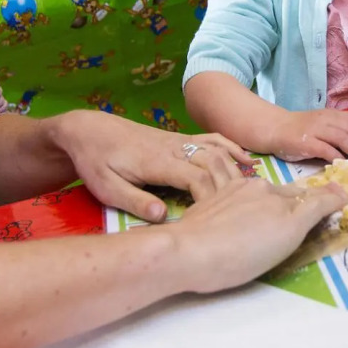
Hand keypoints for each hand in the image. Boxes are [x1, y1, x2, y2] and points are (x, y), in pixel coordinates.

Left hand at [52, 111, 249, 220]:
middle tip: (254, 204)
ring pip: (216, 148)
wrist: (88, 129)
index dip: (213, 198)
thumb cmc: (96, 161)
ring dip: (238, 164)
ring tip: (259, 183)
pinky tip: (244, 158)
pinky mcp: (177, 138)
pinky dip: (230, 147)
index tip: (225, 218)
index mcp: (159, 162)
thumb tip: (162, 217)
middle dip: (233, 182)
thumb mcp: (107, 187)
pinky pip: (210, 139)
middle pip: (213, 162)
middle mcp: (174, 148)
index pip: (196, 179)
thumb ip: (135, 202)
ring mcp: (178, 140)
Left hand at [170, 177, 346, 293]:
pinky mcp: (204, 201)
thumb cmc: (244, 251)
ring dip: (261, 190)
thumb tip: (342, 190)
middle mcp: (254, 186)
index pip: (307, 197)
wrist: (189, 253)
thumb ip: (317, 207)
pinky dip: (225, 176)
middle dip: (291, 200)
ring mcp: (227, 191)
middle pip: (280, 192)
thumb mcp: (291, 232)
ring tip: (263, 206)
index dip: (321, 202)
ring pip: (252, 187)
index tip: (333, 206)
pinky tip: (223, 181)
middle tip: (295, 217)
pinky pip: (219, 181)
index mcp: (276, 194)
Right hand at [269, 109, 347, 162]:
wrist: (276, 129)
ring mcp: (316, 130)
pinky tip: (342, 165)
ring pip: (343, 139)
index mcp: (332, 114)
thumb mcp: (322, 124)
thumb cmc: (300, 129)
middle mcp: (325, 120)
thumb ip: (338, 130)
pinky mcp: (306, 143)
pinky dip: (338, 158)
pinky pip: (327, 150)